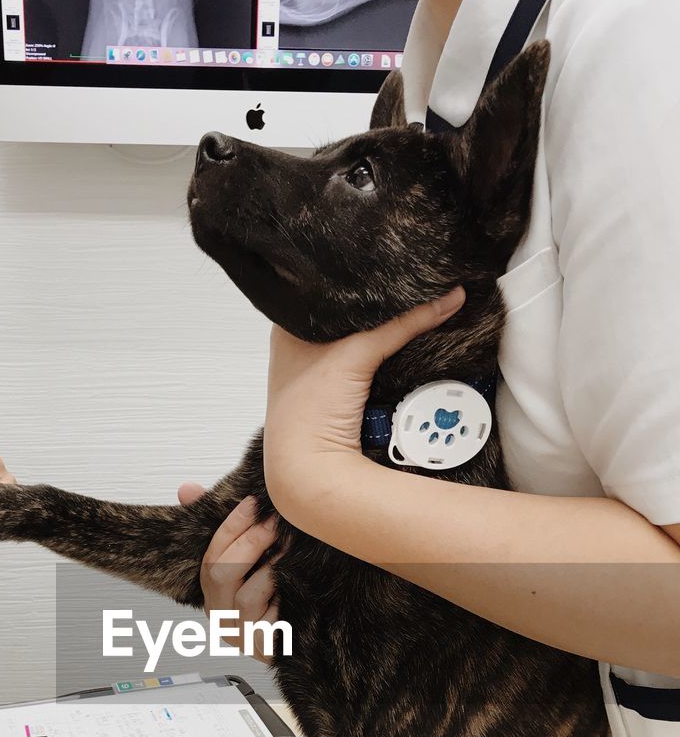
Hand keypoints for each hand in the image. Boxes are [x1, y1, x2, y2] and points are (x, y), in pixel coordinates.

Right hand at [178, 484, 279, 664]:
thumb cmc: (274, 596)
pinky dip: (281, 598)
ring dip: (270, 569)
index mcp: (212, 590)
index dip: (231, 526)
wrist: (306, 639)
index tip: (252, 503)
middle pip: (221, 573)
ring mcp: (240, 633)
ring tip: (291, 546)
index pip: (211, 554)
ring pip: (246, 597)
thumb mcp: (250, 558)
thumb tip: (186, 490)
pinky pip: (269, 622)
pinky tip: (296, 580)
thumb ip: (223, 527)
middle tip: (275, 521)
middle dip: (250, 542)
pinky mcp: (263, 647)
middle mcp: (220, 613)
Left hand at [262, 289, 464, 513]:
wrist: (310, 472)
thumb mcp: (358, 353)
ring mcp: (311, 376)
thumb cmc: (311, 409)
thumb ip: (405, 323)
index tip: (383, 264)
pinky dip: (374, 359)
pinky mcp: (331, 398)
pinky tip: (391, 346)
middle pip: (339, 316)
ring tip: (404, 304)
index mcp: (285, 329)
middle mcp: (293, 350)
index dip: (350, 278)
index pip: (321, 289)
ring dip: (373, 333)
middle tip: (402, 282)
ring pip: (349, 342)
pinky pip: (357, 367)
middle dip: (367, 305)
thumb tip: (451, 297)